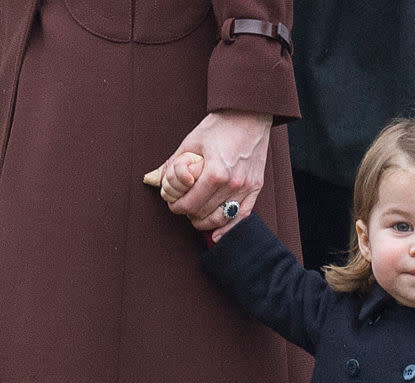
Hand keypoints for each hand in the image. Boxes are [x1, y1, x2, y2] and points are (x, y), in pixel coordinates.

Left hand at [143, 109, 271, 238]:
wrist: (249, 114)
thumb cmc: (220, 125)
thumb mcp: (191, 141)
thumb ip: (175, 164)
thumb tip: (158, 180)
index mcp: (215, 173)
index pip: (191, 204)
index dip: (177, 207)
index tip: (172, 205)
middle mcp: (232, 184)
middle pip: (204, 213)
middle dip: (189, 214)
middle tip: (183, 208)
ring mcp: (246, 188)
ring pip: (221, 218)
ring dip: (206, 223)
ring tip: (196, 218)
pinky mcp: (255, 188)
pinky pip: (242, 216)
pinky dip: (228, 228)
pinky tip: (218, 235)